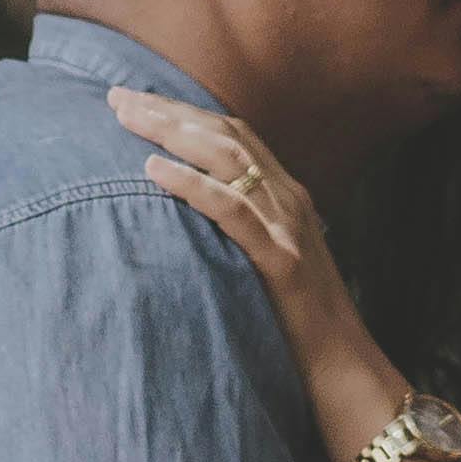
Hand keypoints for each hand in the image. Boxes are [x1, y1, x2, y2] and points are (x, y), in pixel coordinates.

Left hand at [108, 83, 367, 387]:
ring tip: (127, 119)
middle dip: (169, 110)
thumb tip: (192, 214)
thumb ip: (244, 227)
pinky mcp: (280, 259)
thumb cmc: (298, 320)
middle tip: (118, 96)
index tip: (137, 100)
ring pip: (228, 159)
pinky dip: (191, 185)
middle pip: (225, 134)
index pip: (232, 134)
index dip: (185, 111)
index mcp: (287, 195)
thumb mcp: (271, 257)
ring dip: (173, 133)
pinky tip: (153, 170)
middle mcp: (289, 198)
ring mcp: (287, 225)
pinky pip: (231, 211)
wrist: (342, 365)